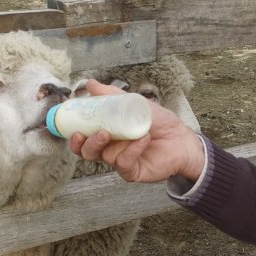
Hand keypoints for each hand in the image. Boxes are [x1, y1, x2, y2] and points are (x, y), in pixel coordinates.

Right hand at [70, 79, 204, 183]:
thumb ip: (111, 95)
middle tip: (101, 133)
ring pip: (105, 157)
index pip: (82, 140)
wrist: (181, 137)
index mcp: (106, 135)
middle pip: (87, 153)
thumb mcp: (133, 103)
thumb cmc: (158, 122)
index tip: (75, 130)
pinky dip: (132, 150)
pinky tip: (143, 140)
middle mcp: (110, 150)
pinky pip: (123, 164)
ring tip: (131, 133)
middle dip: (89, 144)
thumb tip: (90, 83)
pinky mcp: (132, 172)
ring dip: (118, 143)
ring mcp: (120, 162)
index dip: (75, 138)